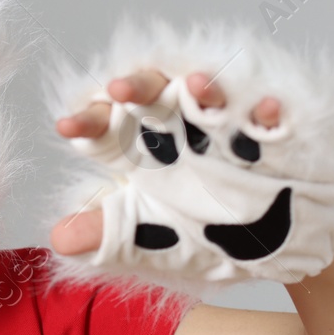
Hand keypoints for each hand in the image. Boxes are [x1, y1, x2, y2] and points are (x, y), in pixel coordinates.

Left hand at [50, 70, 281, 255]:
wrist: (275, 249)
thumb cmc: (209, 234)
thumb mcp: (154, 240)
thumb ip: (110, 235)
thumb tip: (58, 239)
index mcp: (144, 152)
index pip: (108, 127)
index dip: (88, 123)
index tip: (67, 127)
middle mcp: (180, 131)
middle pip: (152, 95)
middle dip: (136, 88)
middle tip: (117, 90)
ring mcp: (226, 128)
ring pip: (211, 93)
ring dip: (204, 86)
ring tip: (193, 84)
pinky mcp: (272, 134)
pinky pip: (270, 115)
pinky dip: (269, 112)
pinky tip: (268, 111)